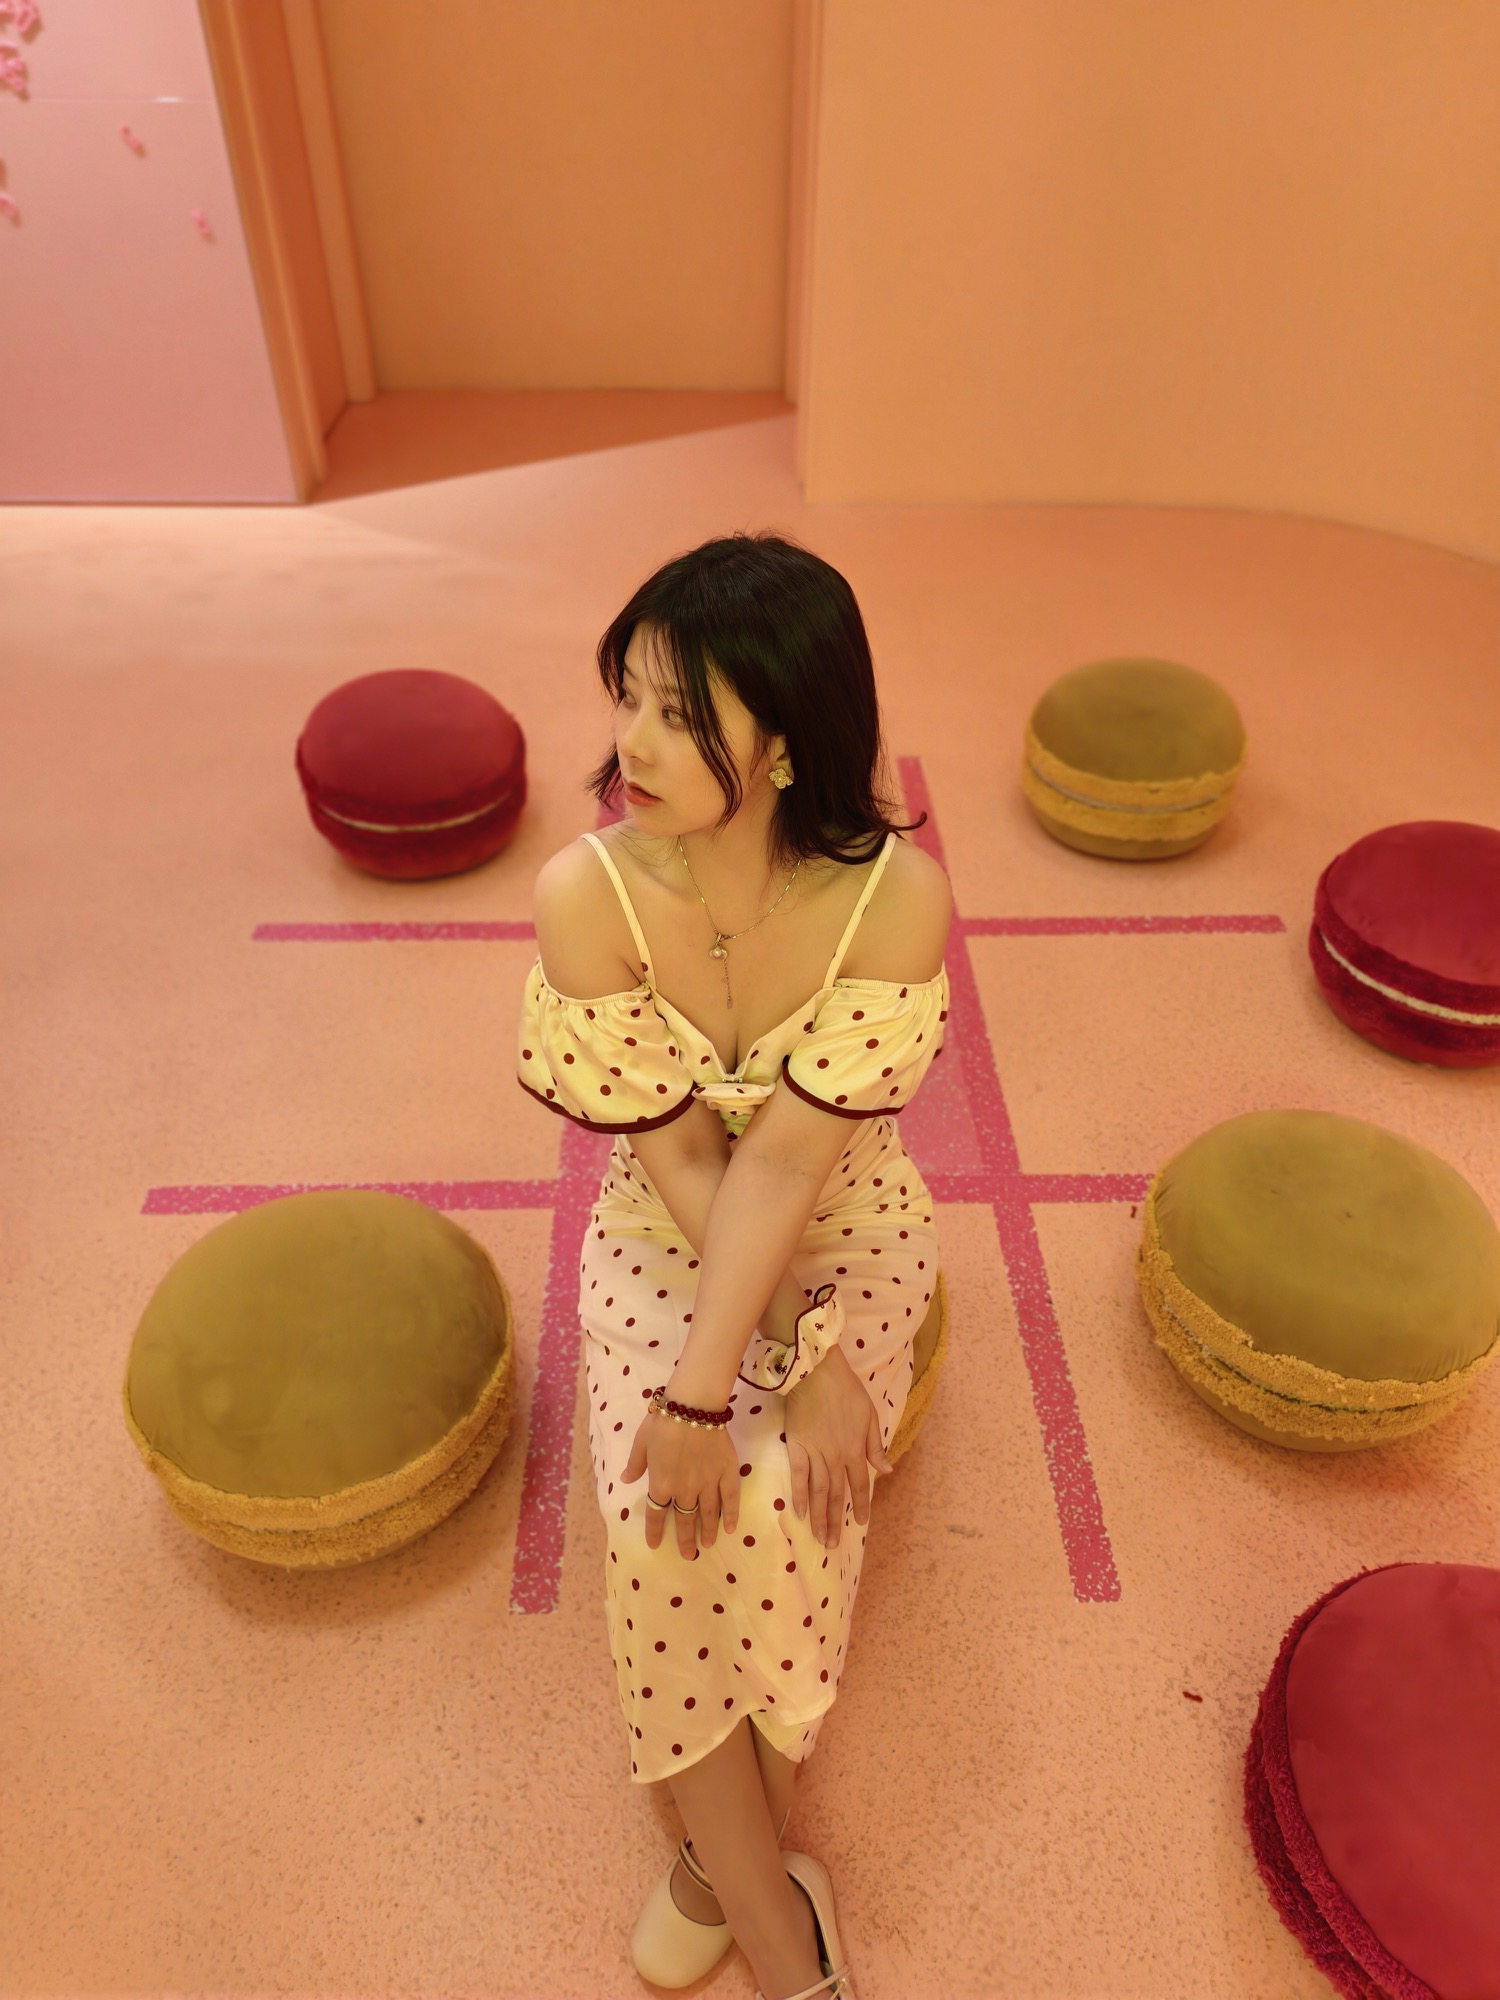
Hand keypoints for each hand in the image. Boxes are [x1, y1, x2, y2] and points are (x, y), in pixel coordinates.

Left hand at [621, 1407, 739, 1560]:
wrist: (692, 1406)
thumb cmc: (663, 1422)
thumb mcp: (641, 1443)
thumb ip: (636, 1464)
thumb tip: (626, 1478)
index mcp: (661, 1484)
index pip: (657, 1514)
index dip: (656, 1531)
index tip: (655, 1545)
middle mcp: (685, 1490)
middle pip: (686, 1520)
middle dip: (686, 1540)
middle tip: (688, 1555)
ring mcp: (708, 1483)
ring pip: (709, 1514)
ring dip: (708, 1531)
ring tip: (708, 1545)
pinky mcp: (727, 1473)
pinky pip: (730, 1498)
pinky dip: (731, 1514)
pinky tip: (731, 1529)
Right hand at [785, 1346, 893, 1549]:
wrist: (816, 1371)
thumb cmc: (846, 1389)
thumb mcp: (870, 1414)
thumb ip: (875, 1445)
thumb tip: (886, 1470)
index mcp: (856, 1449)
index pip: (860, 1484)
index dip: (861, 1505)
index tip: (861, 1523)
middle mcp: (837, 1457)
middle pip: (837, 1495)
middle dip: (835, 1521)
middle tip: (832, 1544)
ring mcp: (816, 1453)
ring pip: (818, 1492)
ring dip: (819, 1517)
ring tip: (818, 1537)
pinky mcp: (796, 1446)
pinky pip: (798, 1476)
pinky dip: (799, 1495)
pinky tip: (798, 1512)